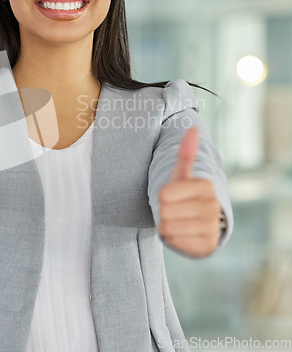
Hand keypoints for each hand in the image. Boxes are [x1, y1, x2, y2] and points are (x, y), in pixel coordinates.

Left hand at [157, 127, 221, 257]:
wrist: (197, 222)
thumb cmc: (184, 194)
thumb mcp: (182, 174)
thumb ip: (186, 153)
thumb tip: (192, 128)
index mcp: (206, 186)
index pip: (164, 194)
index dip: (162, 196)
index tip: (172, 196)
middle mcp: (213, 207)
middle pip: (165, 211)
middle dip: (164, 212)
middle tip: (175, 210)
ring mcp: (212, 228)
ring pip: (169, 227)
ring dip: (167, 226)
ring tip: (178, 221)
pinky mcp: (208, 246)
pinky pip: (176, 243)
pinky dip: (173, 240)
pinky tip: (182, 234)